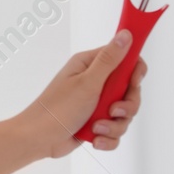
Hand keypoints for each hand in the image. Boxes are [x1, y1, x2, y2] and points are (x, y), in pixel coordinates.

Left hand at [17, 29, 147, 157]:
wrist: (39, 139)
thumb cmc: (58, 108)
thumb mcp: (87, 82)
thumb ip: (109, 60)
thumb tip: (125, 34)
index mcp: (91, 65)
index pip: (126, 60)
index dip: (135, 72)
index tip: (133, 83)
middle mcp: (95, 82)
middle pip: (130, 91)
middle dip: (126, 106)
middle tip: (112, 111)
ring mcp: (96, 103)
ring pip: (124, 114)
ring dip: (113, 125)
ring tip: (96, 128)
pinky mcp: (96, 122)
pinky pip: (115, 130)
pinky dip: (107, 138)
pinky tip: (95, 139)